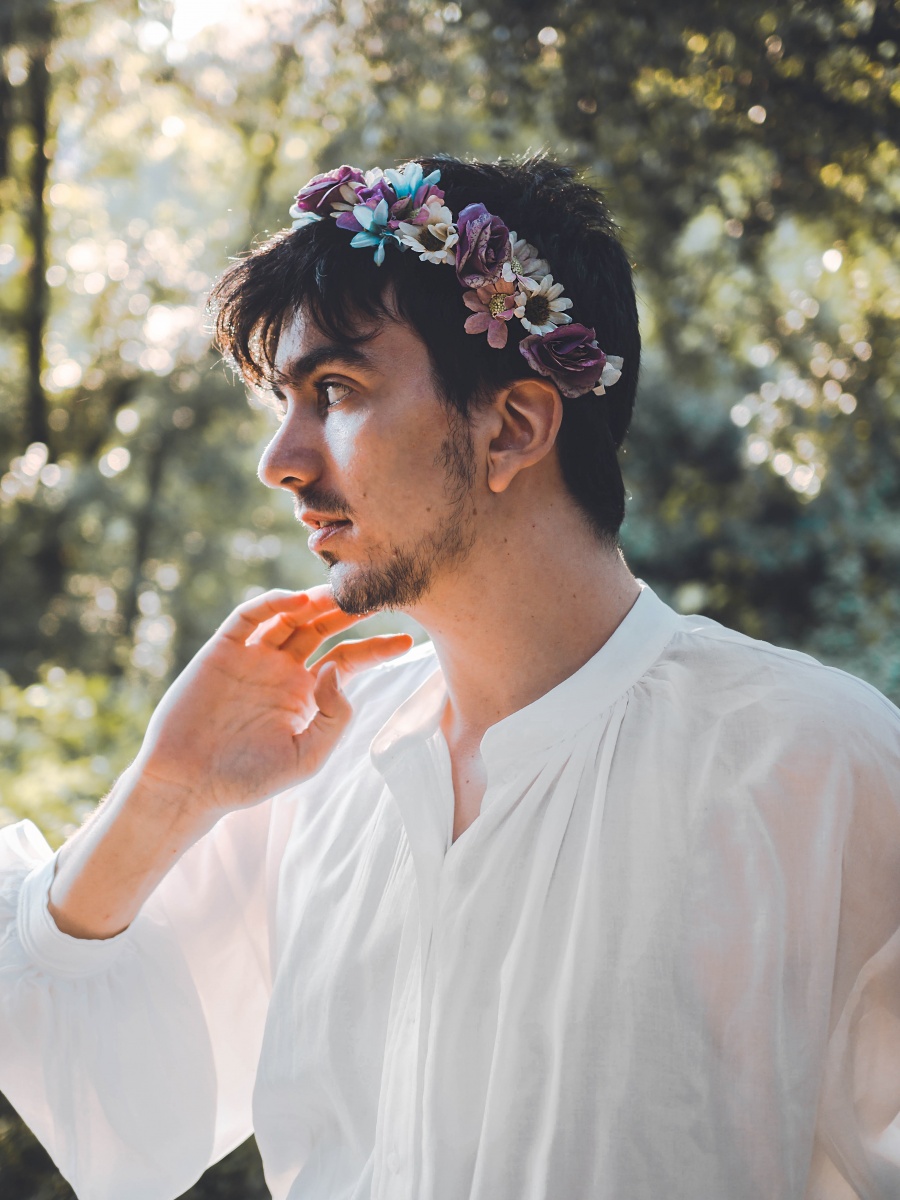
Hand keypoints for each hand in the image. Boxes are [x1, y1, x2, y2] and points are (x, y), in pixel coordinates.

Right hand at [132, 586, 412, 820]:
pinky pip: (248, 619)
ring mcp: (253, 658)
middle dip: (347, 612)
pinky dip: (270, 604)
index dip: (376, 648)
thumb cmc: (247, 779)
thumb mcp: (306, 758)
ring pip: (289, 617)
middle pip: (322, 629)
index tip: (408, 640)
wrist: (188, 784)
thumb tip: (337, 669)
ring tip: (335, 594)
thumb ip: (333, 717)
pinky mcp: (222, 651)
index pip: (348, 660)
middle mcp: (283, 670)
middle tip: (375, 595)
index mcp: (306, 695)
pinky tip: (293, 600)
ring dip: (312, 602)